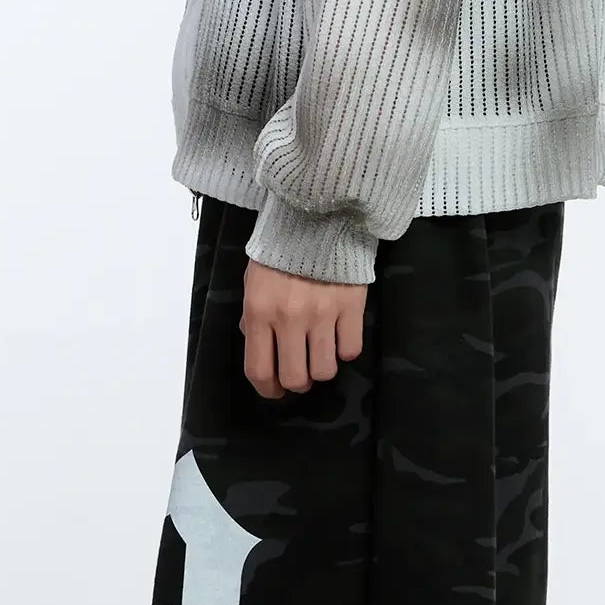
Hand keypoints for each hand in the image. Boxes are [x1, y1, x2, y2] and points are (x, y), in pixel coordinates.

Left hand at [239, 258, 366, 397]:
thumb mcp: (255, 279)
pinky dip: (345, 348)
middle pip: (295, 378)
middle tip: (300, 373)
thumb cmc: (280, 248)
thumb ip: (253, 315)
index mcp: (260, 312)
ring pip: (325, 370)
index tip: (274, 390)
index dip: (267, 389)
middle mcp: (290, 318)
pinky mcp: (352, 306)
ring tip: (320, 353)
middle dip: (297, 382)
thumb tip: (256, 344)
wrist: (318, 214)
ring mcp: (323, 314)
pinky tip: (340, 334)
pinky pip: (351, 350)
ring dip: (321, 368)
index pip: (259, 370)